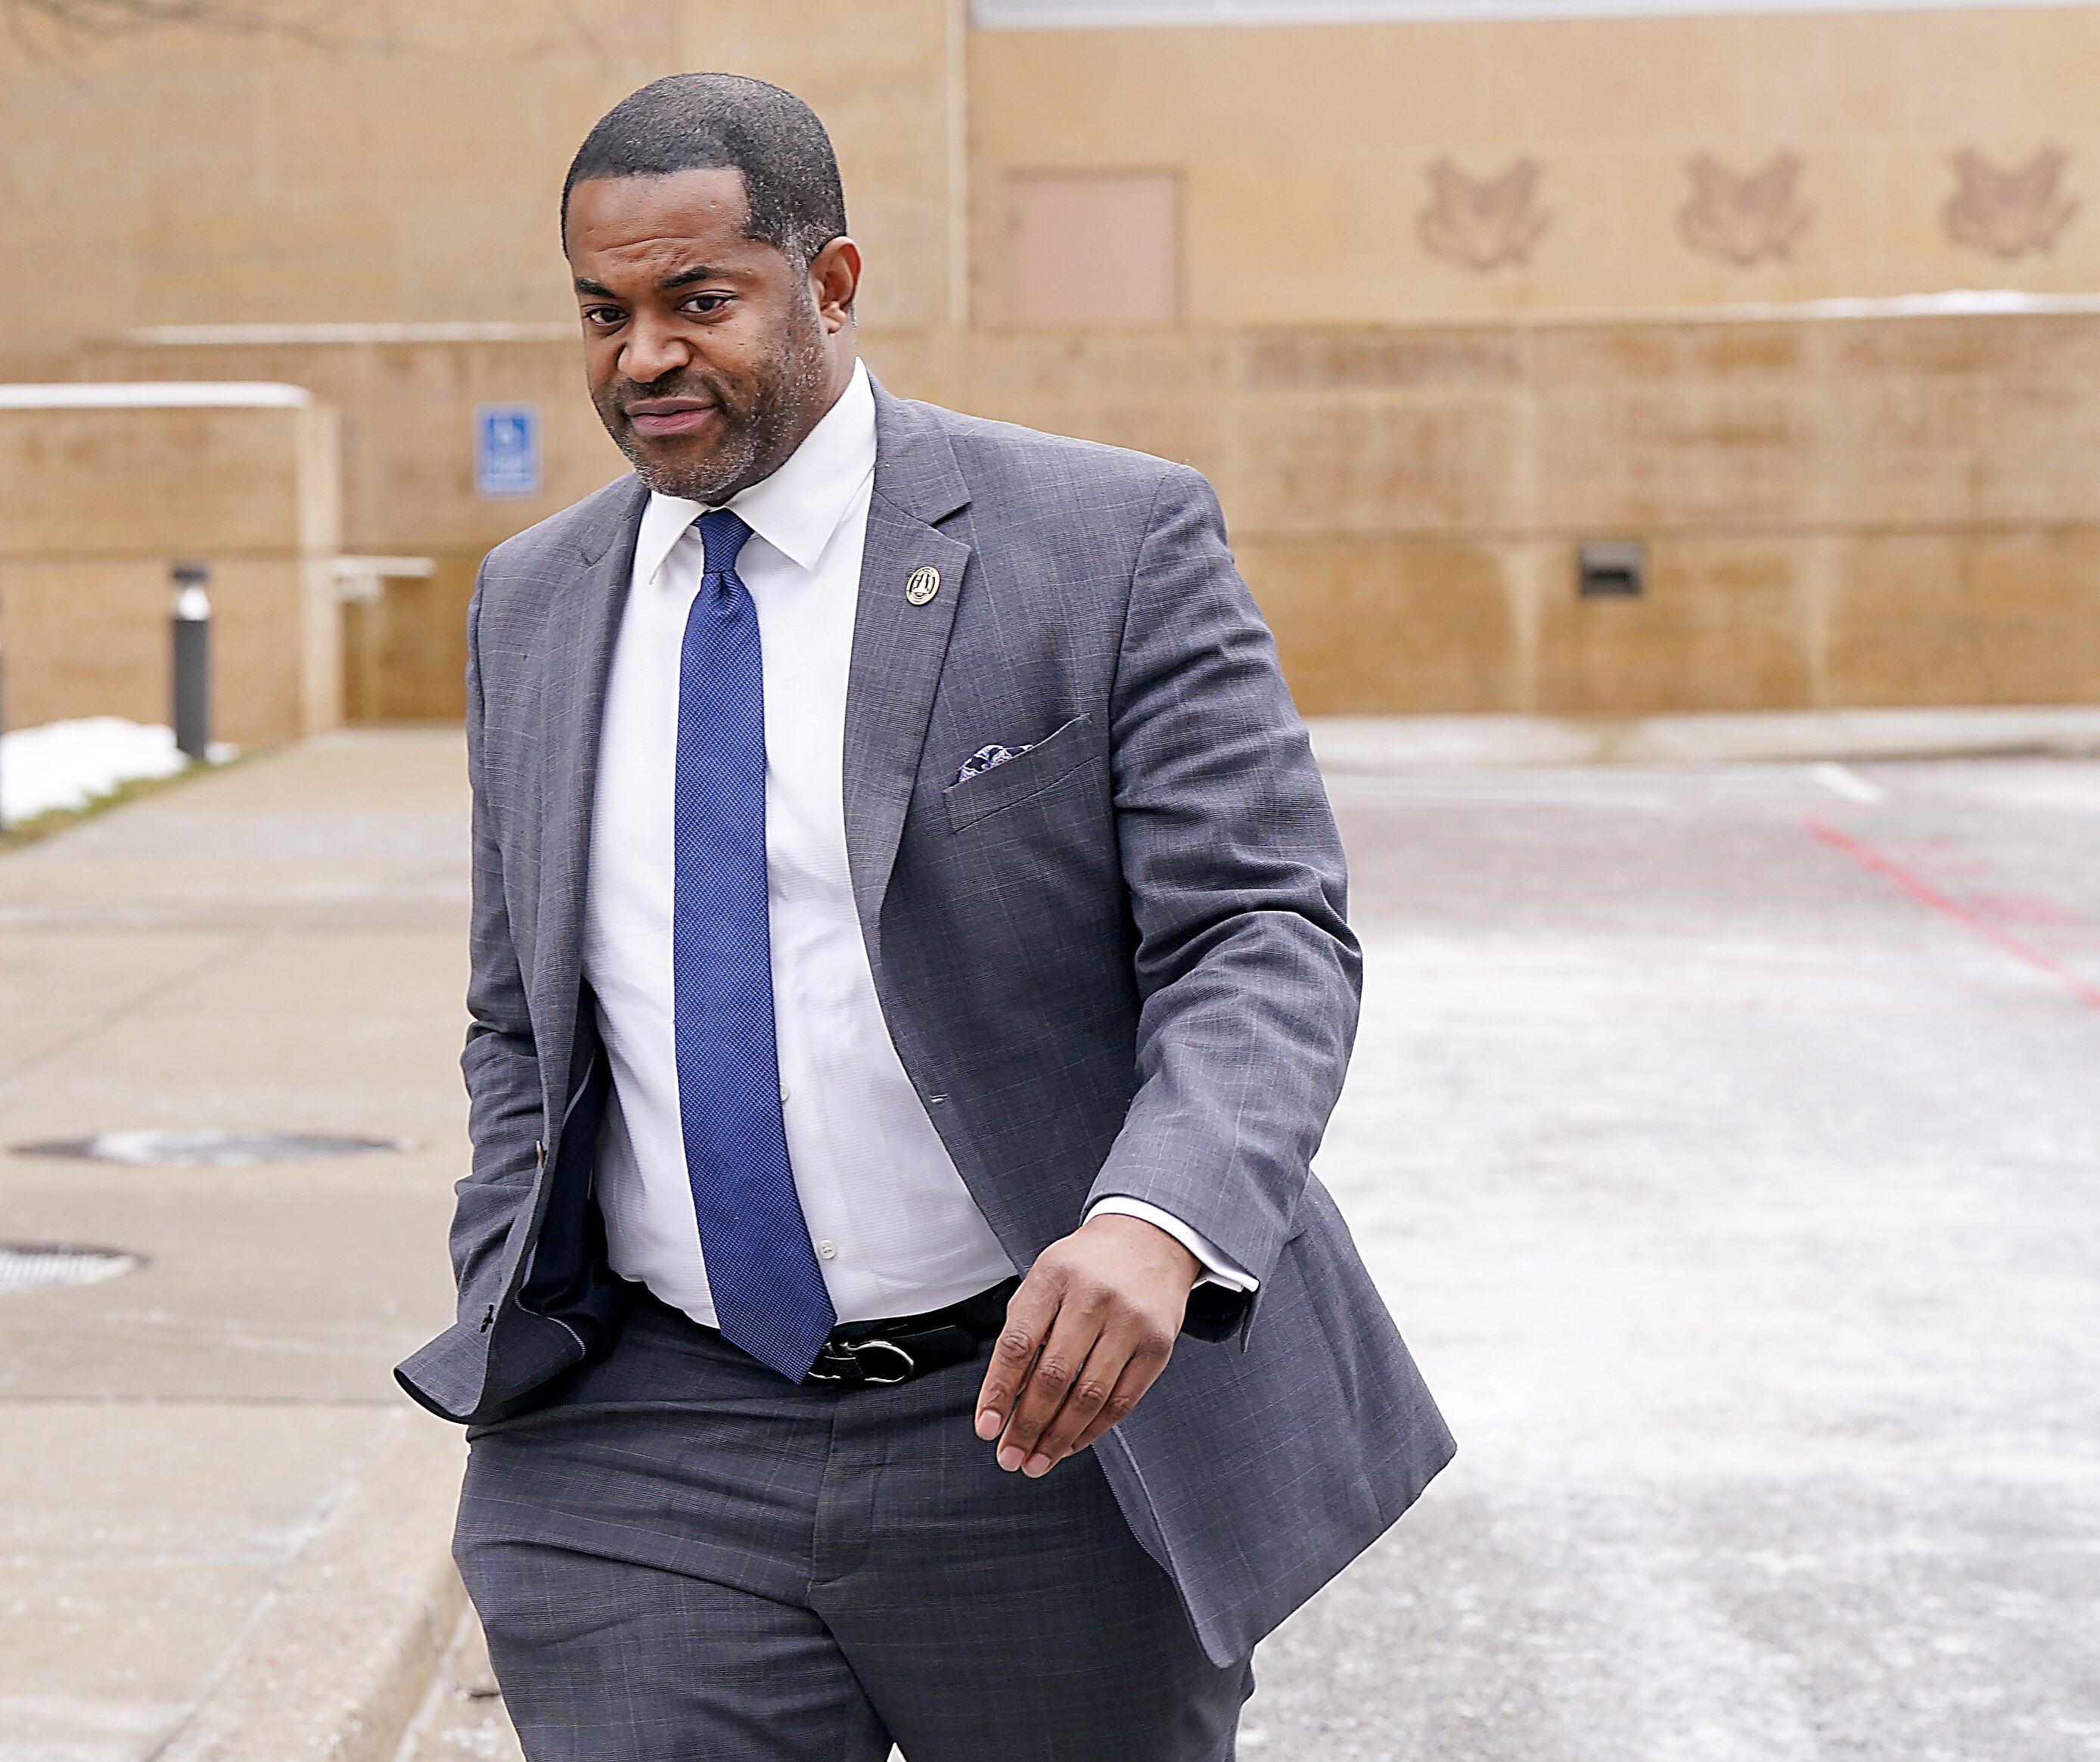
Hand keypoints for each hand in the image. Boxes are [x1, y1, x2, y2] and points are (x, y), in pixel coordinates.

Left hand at [973, 1212, 1200, 1477]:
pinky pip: (1122, 1400)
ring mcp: (1130, 1321)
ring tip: (1037, 1460)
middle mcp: (1093, 1297)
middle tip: (1010, 1456)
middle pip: (1054, 1377)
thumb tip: (1004, 1398)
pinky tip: (1072, 1443)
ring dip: (1058, 1438)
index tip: (987, 1427)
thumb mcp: (1044, 1279)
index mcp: (1053, 1276)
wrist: (1149, 1239)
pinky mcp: (1157, 1345)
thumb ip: (1023, 1331)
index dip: (998, 1392)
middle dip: (1027, 1426)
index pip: (1018, 1344)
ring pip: (1089, 1396)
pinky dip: (1094, 1430)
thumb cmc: (1086, 1266)